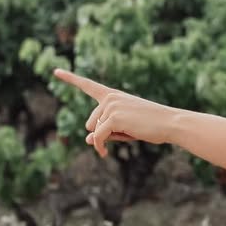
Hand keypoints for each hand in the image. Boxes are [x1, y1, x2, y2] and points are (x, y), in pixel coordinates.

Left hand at [53, 70, 174, 157]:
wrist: (170, 123)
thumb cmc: (150, 125)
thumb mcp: (124, 128)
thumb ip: (104, 131)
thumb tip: (87, 139)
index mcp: (113, 95)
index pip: (88, 85)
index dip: (70, 78)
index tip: (55, 71)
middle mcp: (110, 97)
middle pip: (91, 122)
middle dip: (102, 132)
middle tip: (127, 131)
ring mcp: (111, 106)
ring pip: (95, 130)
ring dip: (106, 138)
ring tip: (130, 133)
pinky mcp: (113, 118)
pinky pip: (97, 137)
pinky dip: (99, 147)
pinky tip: (104, 153)